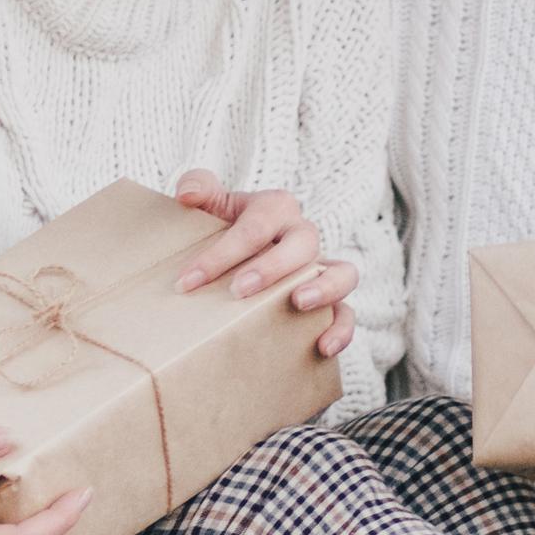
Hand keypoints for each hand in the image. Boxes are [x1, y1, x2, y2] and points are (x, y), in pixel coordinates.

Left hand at [173, 169, 362, 359]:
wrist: (238, 255)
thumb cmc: (223, 229)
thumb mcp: (210, 204)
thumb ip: (198, 186)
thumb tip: (187, 194)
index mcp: (275, 207)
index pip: (255, 226)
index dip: (221, 253)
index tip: (188, 281)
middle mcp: (303, 234)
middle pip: (303, 242)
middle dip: (271, 267)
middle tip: (238, 291)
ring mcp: (320, 268)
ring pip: (342, 272)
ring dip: (324, 288)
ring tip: (298, 303)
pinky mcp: (329, 299)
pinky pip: (346, 312)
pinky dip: (341, 329)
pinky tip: (322, 348)